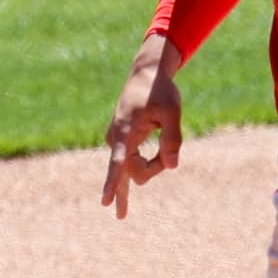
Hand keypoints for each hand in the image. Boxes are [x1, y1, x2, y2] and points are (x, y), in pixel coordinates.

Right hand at [100, 32, 185, 218]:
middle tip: (171, 149)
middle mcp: (115, 140)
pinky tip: (152, 154)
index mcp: (125, 130)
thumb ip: (172, 139)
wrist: (146, 74)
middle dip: (155, 168)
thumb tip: (172, 167)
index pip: (119, 162)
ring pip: (135, 171)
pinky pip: (133, 165)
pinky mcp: (121, 145)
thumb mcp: (172, 111)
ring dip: (153, 164)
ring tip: (161, 136)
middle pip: (134, 173)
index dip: (112, 183)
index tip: (105, 202)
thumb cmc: (160, 90)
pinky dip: (147, 163)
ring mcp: (116, 143)